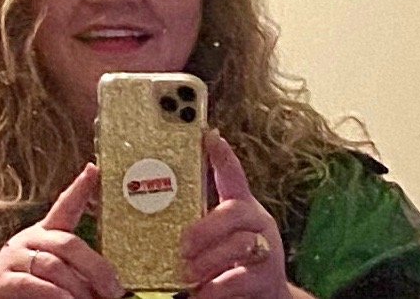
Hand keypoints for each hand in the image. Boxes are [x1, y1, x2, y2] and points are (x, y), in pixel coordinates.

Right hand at [0, 163, 124, 298]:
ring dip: (77, 287)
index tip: (93, 168)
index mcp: (44, 234)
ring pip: (52, 266)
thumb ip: (75, 271)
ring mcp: (13, 258)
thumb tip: (108, 282)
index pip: (64, 206)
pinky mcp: (1, 281)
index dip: (79, 188)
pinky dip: (53, 294)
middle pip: (68, 243)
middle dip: (95, 267)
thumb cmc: (27, 291)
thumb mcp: (54, 275)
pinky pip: (30, 283)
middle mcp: (28, 239)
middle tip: (114, 290)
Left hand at [180, 130, 290, 298]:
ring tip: (187, 271)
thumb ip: (198, 217)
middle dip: (206, 228)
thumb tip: (151, 200)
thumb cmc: (231, 258)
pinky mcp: (268, 280)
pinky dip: (219, 287)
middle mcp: (257, 222)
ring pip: (241, 245)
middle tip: (182, 245)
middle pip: (235, 213)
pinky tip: (202, 292)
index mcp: (242, 205)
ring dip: (210, 259)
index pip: (233, 174)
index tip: (209, 136)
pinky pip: (243, 280)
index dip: (223, 155)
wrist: (266, 295)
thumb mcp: (219, 232)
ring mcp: (266, 250)